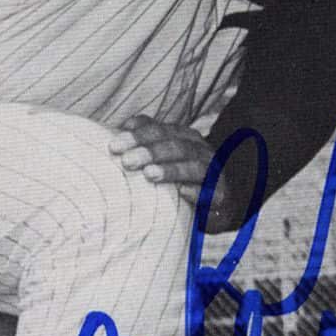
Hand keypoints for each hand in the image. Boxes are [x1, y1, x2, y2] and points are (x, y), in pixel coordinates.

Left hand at [109, 115, 232, 221]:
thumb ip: (145, 143)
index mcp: (186, 138)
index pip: (161, 131)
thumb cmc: (181, 178)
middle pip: (176, 146)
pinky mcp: (220, 196)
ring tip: (149, 174)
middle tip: (127, 161)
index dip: (139, 135)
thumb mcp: (164, 157)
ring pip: (194, 167)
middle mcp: (201, 151)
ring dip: (171, 169)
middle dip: (150, 152)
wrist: (216, 204)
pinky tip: (181, 193)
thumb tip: (119, 132)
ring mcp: (213, 172)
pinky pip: (210, 193)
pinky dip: (196, 192)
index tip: (115, 145)